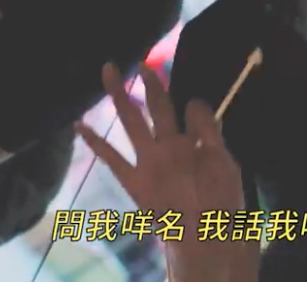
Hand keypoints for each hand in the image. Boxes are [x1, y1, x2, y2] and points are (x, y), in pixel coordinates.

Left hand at [77, 64, 248, 277]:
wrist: (203, 244)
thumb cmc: (222, 207)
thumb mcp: (228, 167)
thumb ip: (211, 135)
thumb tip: (196, 104)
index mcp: (193, 144)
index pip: (194, 108)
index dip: (196, 106)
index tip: (197, 110)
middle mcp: (168, 148)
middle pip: (158, 107)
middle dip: (152, 82)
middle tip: (144, 62)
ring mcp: (147, 164)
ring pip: (131, 120)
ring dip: (119, 95)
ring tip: (107, 70)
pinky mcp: (133, 182)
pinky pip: (110, 157)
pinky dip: (94, 140)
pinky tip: (78, 124)